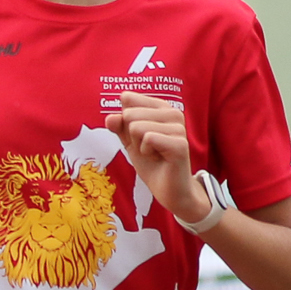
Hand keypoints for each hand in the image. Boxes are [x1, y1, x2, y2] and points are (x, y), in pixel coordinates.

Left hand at [107, 97, 214, 228]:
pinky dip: (146, 152)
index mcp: (161, 107)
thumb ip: (119, 126)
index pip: (128, 101)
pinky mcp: (179, 143)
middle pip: (130, 114)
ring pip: (137, 127)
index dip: (125, 123)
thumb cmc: (152, 162)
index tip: (139, 136)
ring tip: (154, 154)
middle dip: (131, 137)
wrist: (168, 189)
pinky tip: (159, 158)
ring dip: (139, 146)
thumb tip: (110, 117)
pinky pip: (148, 138)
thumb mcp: (130, 141)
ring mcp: (178, 127)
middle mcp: (173, 112)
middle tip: (147, 148)